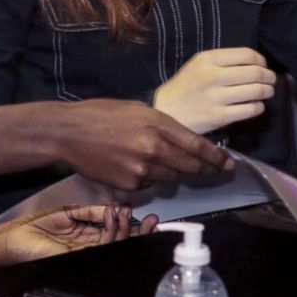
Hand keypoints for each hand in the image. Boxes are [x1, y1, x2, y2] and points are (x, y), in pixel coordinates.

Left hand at [0, 204, 158, 264]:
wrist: (12, 236)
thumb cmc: (32, 223)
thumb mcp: (67, 211)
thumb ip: (91, 211)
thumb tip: (114, 208)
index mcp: (85, 234)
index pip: (114, 231)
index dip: (130, 225)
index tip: (142, 214)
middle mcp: (88, 245)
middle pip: (120, 242)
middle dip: (138, 232)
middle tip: (152, 221)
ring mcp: (84, 252)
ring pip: (114, 245)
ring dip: (126, 229)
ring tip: (131, 214)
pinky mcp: (77, 256)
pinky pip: (101, 246)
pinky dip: (111, 232)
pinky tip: (115, 217)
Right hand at [49, 99, 232, 190]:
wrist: (68, 133)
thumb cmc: (102, 114)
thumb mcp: (139, 110)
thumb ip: (163, 126)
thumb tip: (183, 142)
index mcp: (158, 124)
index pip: (197, 145)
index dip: (216, 157)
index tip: (228, 164)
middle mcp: (154, 148)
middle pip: (190, 166)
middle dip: (204, 169)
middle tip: (214, 171)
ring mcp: (142, 170)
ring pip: (171, 178)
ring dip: (173, 173)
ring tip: (159, 161)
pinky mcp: (129, 185)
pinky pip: (149, 186)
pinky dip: (148, 180)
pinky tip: (134, 167)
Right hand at [153, 47, 277, 133]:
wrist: (166, 111)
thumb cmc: (186, 86)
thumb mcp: (199, 64)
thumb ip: (223, 60)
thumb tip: (255, 63)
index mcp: (209, 59)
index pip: (247, 55)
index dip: (261, 60)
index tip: (263, 66)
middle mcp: (213, 76)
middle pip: (255, 72)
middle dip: (269, 76)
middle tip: (271, 80)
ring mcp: (217, 97)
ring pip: (255, 91)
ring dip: (267, 91)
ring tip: (267, 92)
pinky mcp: (219, 117)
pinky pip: (250, 109)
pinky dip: (259, 107)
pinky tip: (256, 105)